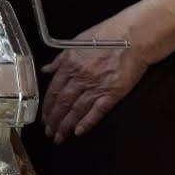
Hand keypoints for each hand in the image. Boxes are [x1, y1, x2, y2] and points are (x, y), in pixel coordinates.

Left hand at [41, 10, 151, 143]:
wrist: (131, 38)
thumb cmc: (104, 37)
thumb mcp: (76, 43)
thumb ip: (60, 59)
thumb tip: (46, 69)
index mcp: (69, 64)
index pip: (53, 90)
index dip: (47, 106)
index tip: (44, 117)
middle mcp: (80, 77)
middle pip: (62, 102)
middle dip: (54, 120)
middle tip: (49, 132)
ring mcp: (96, 86)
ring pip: (76, 109)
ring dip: (66, 125)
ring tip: (59, 137)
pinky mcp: (112, 92)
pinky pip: (97, 110)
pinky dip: (87, 122)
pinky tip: (79, 132)